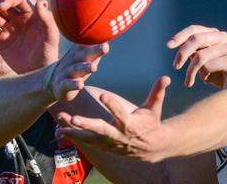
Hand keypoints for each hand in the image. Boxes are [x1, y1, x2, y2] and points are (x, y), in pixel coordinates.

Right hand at [0, 0, 59, 72]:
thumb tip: (41, 1)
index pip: (18, 1)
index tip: (1, 6)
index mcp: (31, 13)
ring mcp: (8, 28)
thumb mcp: (51, 36)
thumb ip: (47, 19)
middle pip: (3, 6)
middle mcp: (19, 18)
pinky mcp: (0, 39)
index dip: (8, 0)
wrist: (38, 71)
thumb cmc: (48, 52)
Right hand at [48, 43, 109, 100]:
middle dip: (95, 50)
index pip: (88, 43)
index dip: (97, 39)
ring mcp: (66, 72)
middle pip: (84, 54)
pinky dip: (73, 84)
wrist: (53, 82)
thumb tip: (108, 40)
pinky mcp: (62, 85)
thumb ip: (95, 49)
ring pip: (76, 69)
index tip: (107, 32)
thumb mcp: (83, 57)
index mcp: (79, 52)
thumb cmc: (75, 67)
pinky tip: (81, 85)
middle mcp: (73, 60)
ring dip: (85, 68)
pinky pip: (67, 84)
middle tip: (105, 47)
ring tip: (93, 67)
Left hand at [55, 76, 170, 161]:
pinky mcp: (102, 146)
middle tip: (74, 118)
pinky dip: (73, 135)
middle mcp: (118, 134)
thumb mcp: (155, 108)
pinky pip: (86, 141)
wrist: (150, 148)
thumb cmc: (151, 124)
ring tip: (61, 121)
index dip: (112, 105)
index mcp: (130, 123)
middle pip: (101, 129)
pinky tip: (60, 129)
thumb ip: (158, 92)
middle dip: (87, 124)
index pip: (120, 113)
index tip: (103, 95)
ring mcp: (108, 142)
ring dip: (74, 130)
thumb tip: (166, 77)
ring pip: (89, 137)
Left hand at [168, 25, 226, 87]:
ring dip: (190, 71)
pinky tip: (206, 80)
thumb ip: (191, 49)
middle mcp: (222, 37)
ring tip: (187, 82)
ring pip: (200, 56)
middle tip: (175, 66)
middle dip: (182, 53)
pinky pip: (208, 67)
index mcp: (213, 33)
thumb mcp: (201, 58)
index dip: (180, 36)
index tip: (168, 45)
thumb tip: (172, 43)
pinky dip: (202, 76)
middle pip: (196, 39)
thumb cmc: (215, 71)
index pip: (194, 29)